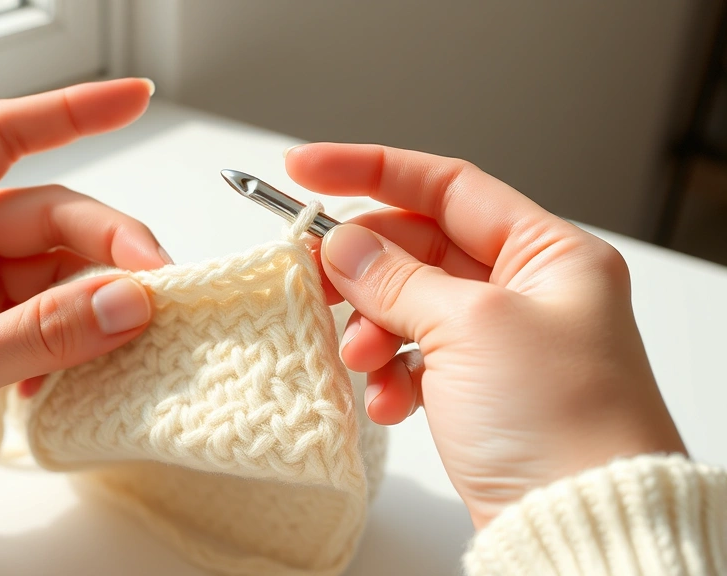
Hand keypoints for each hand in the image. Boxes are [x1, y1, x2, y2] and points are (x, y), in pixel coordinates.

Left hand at [0, 79, 168, 477]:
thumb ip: (37, 335)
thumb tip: (131, 303)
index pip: (1, 138)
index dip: (72, 112)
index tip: (137, 97)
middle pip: (52, 218)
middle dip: (111, 247)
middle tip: (160, 287)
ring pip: (60, 274)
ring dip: (99, 304)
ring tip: (130, 340)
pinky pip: (50, 323)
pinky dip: (72, 347)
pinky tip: (63, 384)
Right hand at [286, 143, 685, 527]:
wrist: (578, 527)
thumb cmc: (560, 423)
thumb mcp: (470, 329)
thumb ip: (397, 278)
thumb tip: (342, 244)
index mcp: (548, 254)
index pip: (446, 186)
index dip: (370, 171)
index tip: (304, 169)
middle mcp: (528, 290)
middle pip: (419, 248)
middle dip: (364, 267)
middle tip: (312, 277)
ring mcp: (502, 341)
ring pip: (408, 305)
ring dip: (373, 329)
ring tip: (363, 360)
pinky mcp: (479, 388)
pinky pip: (414, 358)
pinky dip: (391, 375)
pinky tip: (391, 403)